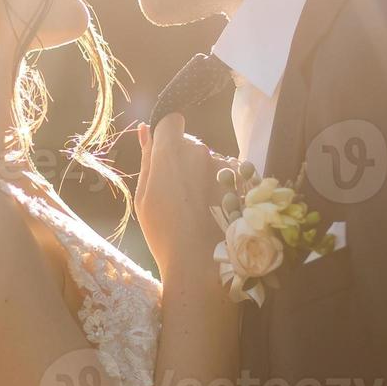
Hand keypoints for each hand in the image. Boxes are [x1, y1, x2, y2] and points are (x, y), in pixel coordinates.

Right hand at [133, 114, 224, 286]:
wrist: (200, 264)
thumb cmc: (163, 233)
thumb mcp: (143, 198)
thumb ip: (146, 159)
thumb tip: (144, 129)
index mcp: (171, 152)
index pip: (171, 121)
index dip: (166, 134)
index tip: (163, 155)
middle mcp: (201, 151)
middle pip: (190, 143)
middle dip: (182, 159)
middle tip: (176, 194)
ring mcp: (225, 165)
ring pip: (209, 160)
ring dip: (202, 174)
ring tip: (197, 208)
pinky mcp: (242, 180)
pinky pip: (227, 174)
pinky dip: (220, 186)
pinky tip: (213, 211)